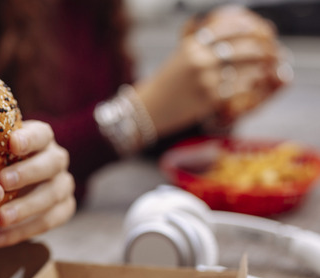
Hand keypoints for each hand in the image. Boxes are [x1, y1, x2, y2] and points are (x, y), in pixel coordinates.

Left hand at [0, 120, 75, 246]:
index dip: (30, 138)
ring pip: (52, 196)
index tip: (12, 144)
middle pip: (51, 164)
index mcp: (41, 138)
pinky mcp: (64, 209)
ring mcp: (63, 184)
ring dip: (25, 208)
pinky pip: (49, 222)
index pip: (41, 133)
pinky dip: (23, 232)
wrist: (7, 188)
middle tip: (1, 183)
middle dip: (26, 174)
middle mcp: (56, 159)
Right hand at [135, 5, 289, 135]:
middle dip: (260, 49)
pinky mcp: (210, 99)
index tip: (258, 30)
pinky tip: (253, 85)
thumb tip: (224, 27)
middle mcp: (199, 60)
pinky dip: (250, 86)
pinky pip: (239, 89)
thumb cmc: (166, 83)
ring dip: (259, 68)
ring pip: (244, 70)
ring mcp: (205, 80)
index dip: (246, 28)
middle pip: (241, 49)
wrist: (149, 109)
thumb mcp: (180, 56)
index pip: (226, 29)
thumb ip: (200, 42)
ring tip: (265, 68)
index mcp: (192, 46)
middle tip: (269, 52)